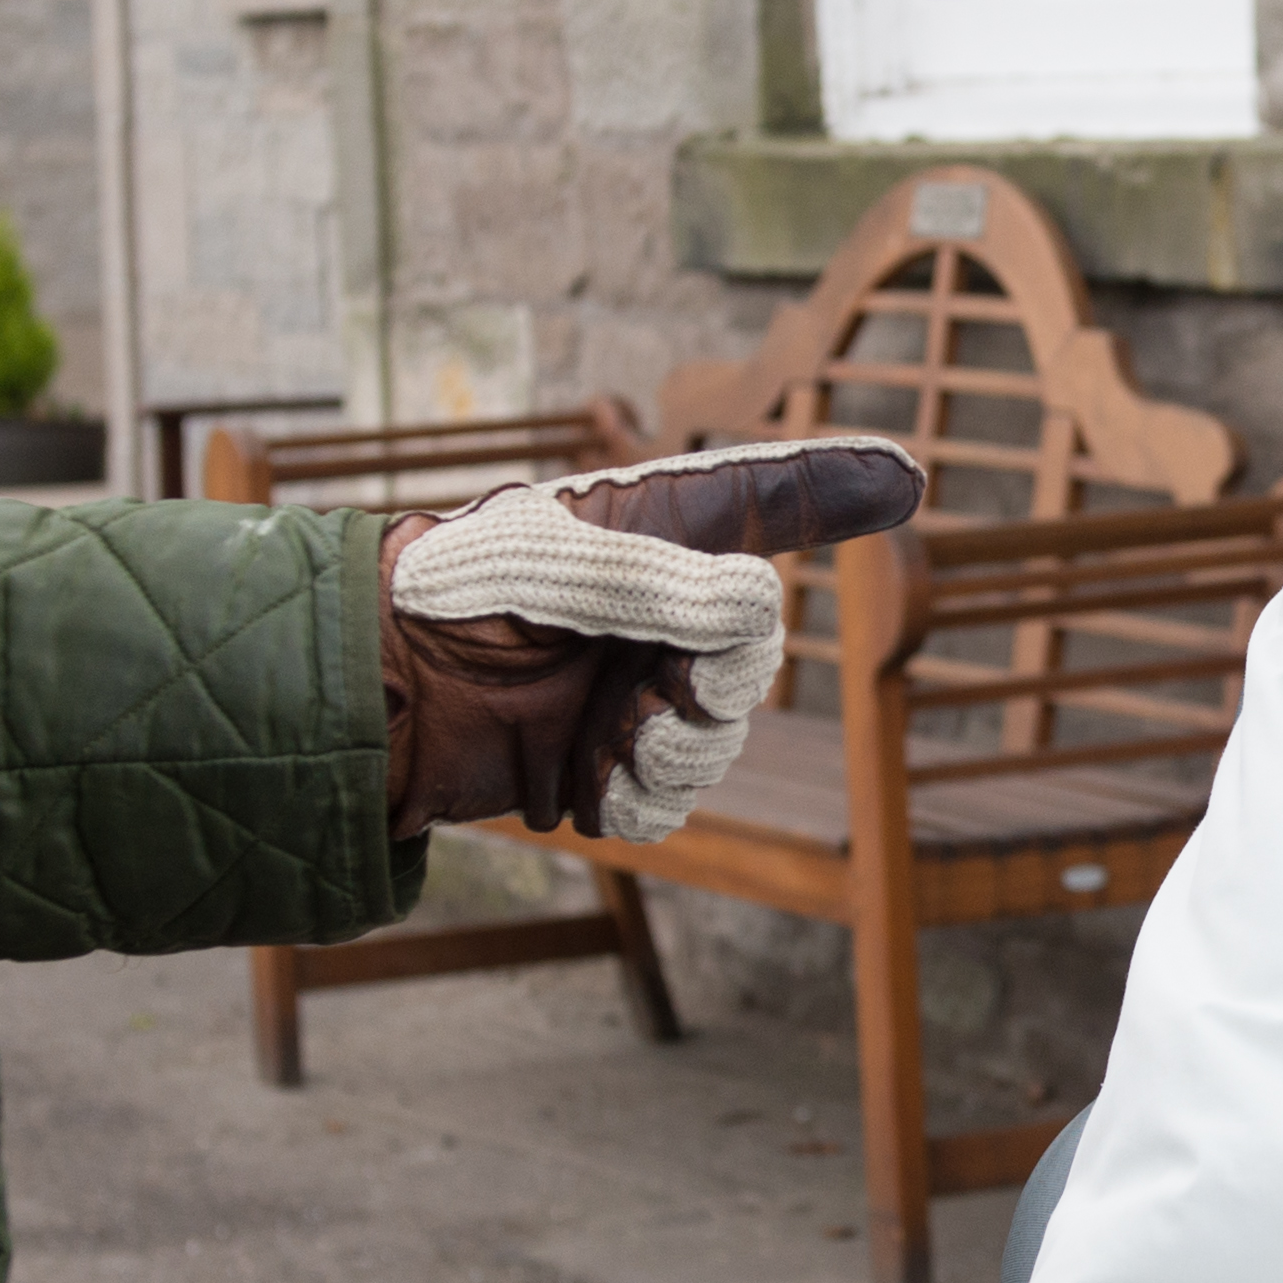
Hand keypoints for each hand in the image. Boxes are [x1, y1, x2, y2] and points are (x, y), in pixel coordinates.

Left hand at [378, 438, 924, 838]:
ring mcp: (630, 698)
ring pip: (716, 741)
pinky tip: (590, 775)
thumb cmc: (458, 592)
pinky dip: (636, 796)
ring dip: (674, 744)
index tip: (903, 479)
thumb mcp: (570, 561)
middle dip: (721, 677)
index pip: (763, 505)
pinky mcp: (600, 774)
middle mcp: (654, 617)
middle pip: (753, 656)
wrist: (380, 686)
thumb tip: (760, 607)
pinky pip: (666, 803)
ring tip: (611, 731)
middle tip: (664, 679)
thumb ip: (676, 580)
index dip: (835, 488)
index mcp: (652, 539)